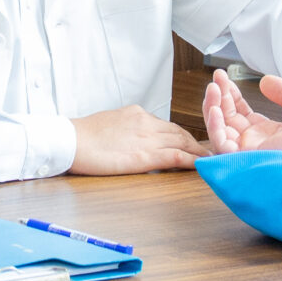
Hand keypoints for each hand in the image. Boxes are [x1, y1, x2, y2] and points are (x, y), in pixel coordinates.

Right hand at [70, 105, 202, 174]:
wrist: (71, 141)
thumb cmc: (82, 136)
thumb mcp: (108, 124)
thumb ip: (124, 128)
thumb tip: (129, 137)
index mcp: (136, 114)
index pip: (165, 125)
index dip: (180, 135)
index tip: (188, 143)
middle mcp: (146, 122)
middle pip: (179, 132)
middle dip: (194, 143)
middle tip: (207, 152)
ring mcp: (147, 138)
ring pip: (182, 143)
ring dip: (198, 152)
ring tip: (210, 160)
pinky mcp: (145, 156)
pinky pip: (176, 157)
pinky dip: (192, 161)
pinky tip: (202, 166)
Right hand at [201, 68, 281, 157]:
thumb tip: (266, 81)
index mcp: (268, 132)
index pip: (240, 113)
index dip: (230, 95)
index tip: (224, 77)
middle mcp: (257, 143)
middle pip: (226, 120)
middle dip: (217, 97)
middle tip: (216, 80)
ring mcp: (251, 151)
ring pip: (219, 131)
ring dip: (212, 109)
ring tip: (212, 90)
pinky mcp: (247, 157)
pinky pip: (221, 144)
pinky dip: (215, 126)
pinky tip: (216, 109)